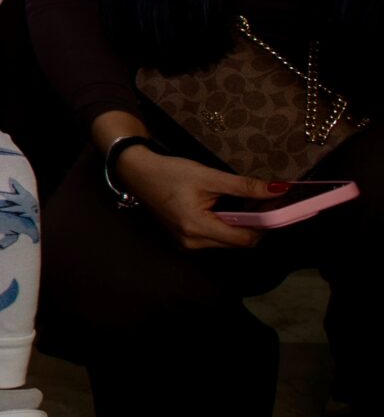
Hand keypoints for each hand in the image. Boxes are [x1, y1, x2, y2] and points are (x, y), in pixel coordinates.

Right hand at [117, 148, 282, 250]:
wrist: (137, 173)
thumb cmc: (171, 173)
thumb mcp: (209, 176)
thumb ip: (244, 186)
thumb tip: (279, 190)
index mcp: (197, 227)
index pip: (244, 239)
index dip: (263, 226)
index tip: (273, 209)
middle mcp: (192, 242)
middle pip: (237, 243)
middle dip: (252, 226)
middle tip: (259, 203)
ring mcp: (186, 244)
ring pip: (226, 242)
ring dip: (238, 226)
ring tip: (240, 204)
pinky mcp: (184, 240)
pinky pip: (214, 239)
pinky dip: (224, 227)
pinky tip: (223, 210)